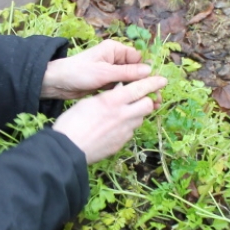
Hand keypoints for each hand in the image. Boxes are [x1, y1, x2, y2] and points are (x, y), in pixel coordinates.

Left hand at [41, 40, 151, 100]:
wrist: (57, 83)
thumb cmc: (78, 72)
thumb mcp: (104, 73)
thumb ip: (126, 72)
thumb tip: (149, 71)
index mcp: (114, 49)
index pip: (137, 59)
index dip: (147, 72)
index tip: (157, 85)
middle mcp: (114, 58)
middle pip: (135, 71)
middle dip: (145, 84)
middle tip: (156, 99)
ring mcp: (110, 71)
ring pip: (129, 81)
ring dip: (137, 91)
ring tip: (149, 105)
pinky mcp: (105, 83)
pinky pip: (120, 88)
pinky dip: (127, 95)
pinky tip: (135, 105)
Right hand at [52, 75, 166, 164]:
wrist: (68, 149)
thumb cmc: (72, 122)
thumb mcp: (89, 101)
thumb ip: (107, 97)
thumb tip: (117, 94)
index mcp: (113, 101)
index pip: (141, 88)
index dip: (153, 83)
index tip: (161, 80)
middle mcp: (123, 116)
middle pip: (147, 105)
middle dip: (146, 100)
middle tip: (139, 98)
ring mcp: (124, 132)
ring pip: (139, 119)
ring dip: (135, 114)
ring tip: (120, 114)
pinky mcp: (121, 144)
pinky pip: (129, 132)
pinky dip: (126, 127)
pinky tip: (112, 128)